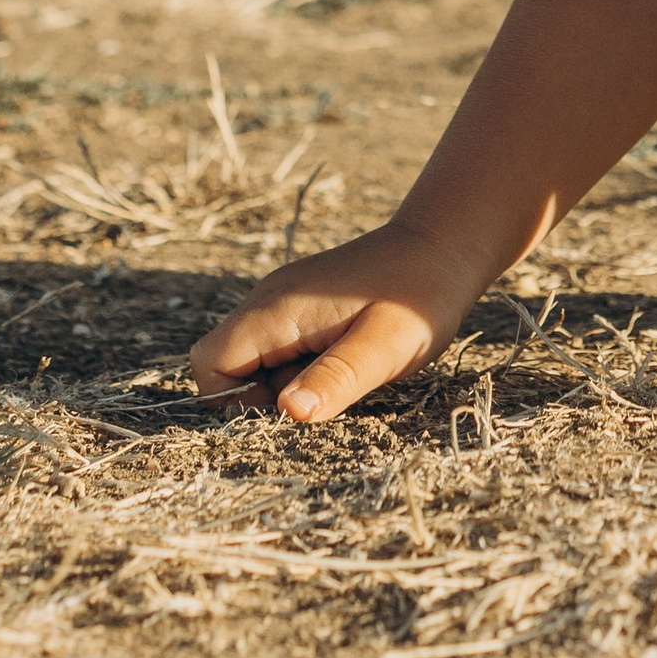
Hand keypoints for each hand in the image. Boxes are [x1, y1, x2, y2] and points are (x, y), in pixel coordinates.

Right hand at [187, 218, 486, 425]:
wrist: (448, 244)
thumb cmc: (419, 296)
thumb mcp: (383, 348)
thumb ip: (335, 379)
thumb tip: (288, 414)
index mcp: (276, 309)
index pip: (208, 363)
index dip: (233, 402)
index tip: (287, 412)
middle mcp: (270, 301)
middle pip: (227, 366)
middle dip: (262, 399)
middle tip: (323, 396)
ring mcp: (286, 301)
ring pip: (257, 361)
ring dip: (289, 384)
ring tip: (344, 376)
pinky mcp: (306, 305)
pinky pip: (283, 348)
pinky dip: (305, 368)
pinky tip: (347, 363)